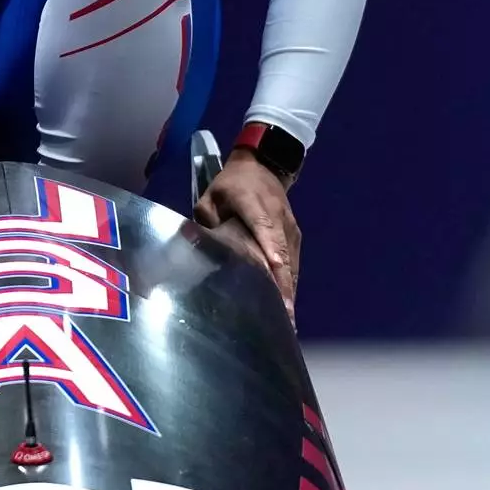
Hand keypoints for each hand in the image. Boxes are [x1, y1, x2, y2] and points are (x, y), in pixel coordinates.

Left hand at [193, 146, 300, 323]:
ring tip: (286, 324)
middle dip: (285, 290)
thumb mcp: (209, 198)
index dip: (272, 261)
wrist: (263, 166)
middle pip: (284, 258)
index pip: (266, 236)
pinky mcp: (294, 237)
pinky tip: (285, 307)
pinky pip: (293, 264)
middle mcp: (279, 220)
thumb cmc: (231, 185)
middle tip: (284, 321)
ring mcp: (290, 230)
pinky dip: (289, 285)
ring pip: (292, 265)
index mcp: (256, 207)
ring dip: (289, 293)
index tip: (276, 285)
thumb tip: (195, 247)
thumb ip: (205, 222)